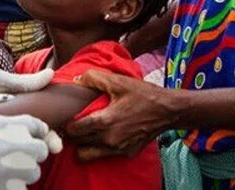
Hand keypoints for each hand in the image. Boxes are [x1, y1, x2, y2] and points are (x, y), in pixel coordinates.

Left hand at [64, 70, 180, 160]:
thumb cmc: (144, 94)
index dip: (66, 124)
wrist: (169, 111)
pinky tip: (103, 135)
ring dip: (83, 145)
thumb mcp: (119, 81)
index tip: (65, 118)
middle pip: (78, 143)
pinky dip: (99, 148)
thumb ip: (94, 78)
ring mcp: (118, 149)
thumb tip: (76, 80)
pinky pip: (104, 155)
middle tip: (72, 124)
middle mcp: (110, 139)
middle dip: (72, 135)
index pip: (74, 130)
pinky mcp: (127, 153)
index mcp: (106, 121)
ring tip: (85, 132)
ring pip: (87, 155)